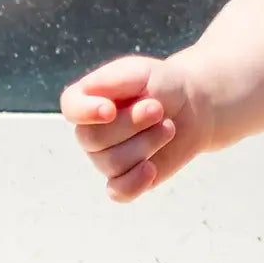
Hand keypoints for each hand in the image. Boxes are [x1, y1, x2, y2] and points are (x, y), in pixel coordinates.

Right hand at [60, 53, 210, 202]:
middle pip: (94, 139)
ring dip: (147, 143)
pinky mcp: (125, 178)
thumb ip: (116, 78)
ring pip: (112, 163)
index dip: (85, 112)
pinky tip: (152, 168)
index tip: (110, 110)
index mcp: (90, 99)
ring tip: (168, 127)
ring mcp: (105, 157)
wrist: (192, 106)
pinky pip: (119, 191)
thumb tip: (88, 89)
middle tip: (158, 109)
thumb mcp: (144, 72)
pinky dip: (135, 182)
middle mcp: (91, 131)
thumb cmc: (163, 84)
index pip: (71, 107)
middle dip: (131, 124)